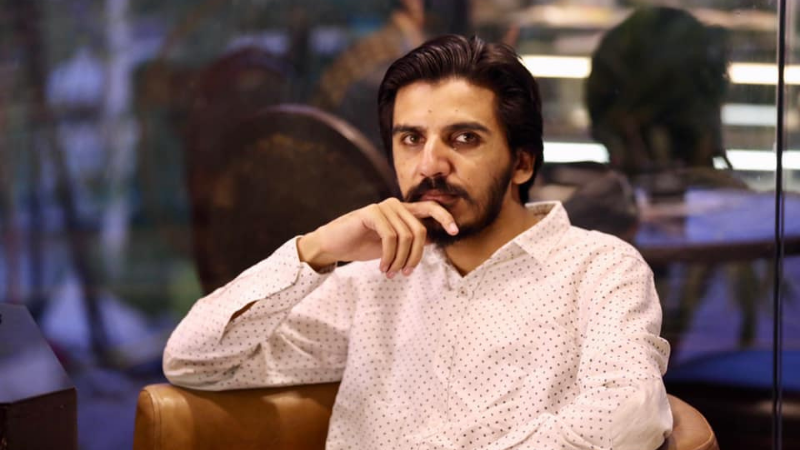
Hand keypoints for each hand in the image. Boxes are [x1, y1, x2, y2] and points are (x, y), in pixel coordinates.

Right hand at [297, 198, 457, 276]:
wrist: (334, 244)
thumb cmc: (362, 245)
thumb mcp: (391, 246)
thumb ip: (410, 241)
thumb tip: (433, 243)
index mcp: (403, 211)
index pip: (430, 209)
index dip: (445, 218)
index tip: (455, 232)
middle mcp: (395, 205)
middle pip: (420, 231)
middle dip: (415, 256)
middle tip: (405, 273)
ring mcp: (384, 207)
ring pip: (406, 237)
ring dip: (399, 260)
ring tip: (390, 273)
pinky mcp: (371, 213)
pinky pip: (391, 237)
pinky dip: (389, 256)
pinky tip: (382, 267)